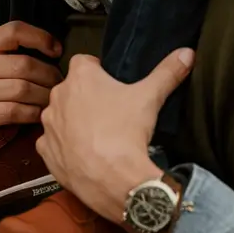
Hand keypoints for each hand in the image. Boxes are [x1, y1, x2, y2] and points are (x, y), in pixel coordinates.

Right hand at [0, 21, 61, 150]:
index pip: (14, 31)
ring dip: (44, 95)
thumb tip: (56, 49)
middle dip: (49, 74)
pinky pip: (14, 112)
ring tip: (53, 98)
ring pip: (22, 89)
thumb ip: (13, 51)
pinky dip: (33, 113)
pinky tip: (39, 112)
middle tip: (60, 82)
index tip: (57, 50)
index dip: (40, 37)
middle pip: (24, 65)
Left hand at [36, 48, 194, 222]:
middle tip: (109, 112)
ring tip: (97, 135)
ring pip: (61, 116)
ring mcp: (49, 125)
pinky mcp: (45, 151)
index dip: (98, 71)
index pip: (84, 62)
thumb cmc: (127, 132)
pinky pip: (53, 143)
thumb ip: (167, 72)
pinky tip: (83, 154)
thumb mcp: (150, 97)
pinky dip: (65, 147)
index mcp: (80, 77)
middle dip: (86, 97)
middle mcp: (58, 96)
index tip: (110, 84)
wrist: (113, 179)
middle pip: (72, 89)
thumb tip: (187, 53)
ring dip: (73, 121)